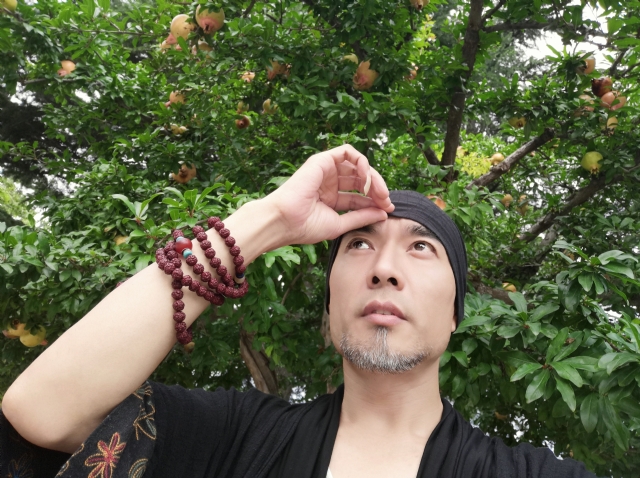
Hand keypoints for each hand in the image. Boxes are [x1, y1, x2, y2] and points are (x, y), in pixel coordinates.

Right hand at [267, 144, 393, 245]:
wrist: (285, 221)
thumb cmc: (305, 226)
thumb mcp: (340, 224)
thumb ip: (361, 216)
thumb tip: (384, 213)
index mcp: (330, 197)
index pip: (359, 196)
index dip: (375, 201)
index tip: (387, 210)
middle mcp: (329, 182)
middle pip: (361, 180)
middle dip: (377, 189)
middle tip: (387, 201)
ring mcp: (326, 170)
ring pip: (358, 165)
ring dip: (373, 177)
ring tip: (380, 192)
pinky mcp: (322, 160)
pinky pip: (348, 152)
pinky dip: (362, 162)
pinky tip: (368, 179)